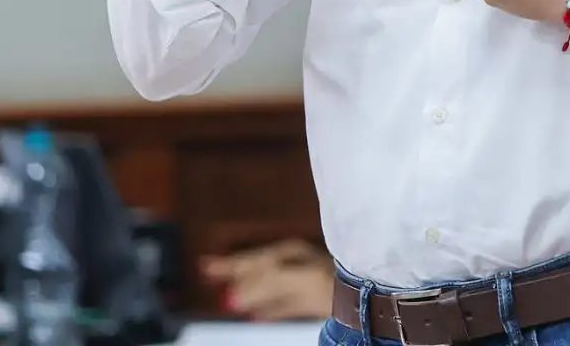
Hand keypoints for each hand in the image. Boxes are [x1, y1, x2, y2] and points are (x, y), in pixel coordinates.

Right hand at [202, 240, 334, 321]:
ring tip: (227, 299)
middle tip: (206, 270)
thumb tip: (234, 297)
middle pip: (258, 268)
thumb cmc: (333, 282)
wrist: (364, 296)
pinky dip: (268, 308)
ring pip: (268, 287)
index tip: (206, 267)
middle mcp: (297, 264)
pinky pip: (284, 304)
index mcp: (290, 254)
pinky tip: (256, 316)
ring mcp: (306, 281)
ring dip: (247, 292)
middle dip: (234, 272)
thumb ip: (264, 286)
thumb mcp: (295, 279)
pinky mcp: (314, 300)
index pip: (253, 260)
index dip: (231, 265)